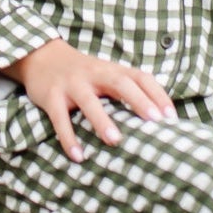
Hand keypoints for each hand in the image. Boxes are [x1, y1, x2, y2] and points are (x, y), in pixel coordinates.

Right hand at [4, 38, 174, 162]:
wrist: (41, 56)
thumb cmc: (83, 73)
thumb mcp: (106, 74)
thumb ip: (127, 90)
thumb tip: (158, 119)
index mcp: (112, 69)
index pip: (140, 78)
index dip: (157, 95)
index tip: (171, 116)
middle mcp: (95, 73)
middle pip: (120, 83)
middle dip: (138, 101)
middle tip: (154, 121)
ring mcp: (72, 84)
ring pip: (88, 101)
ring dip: (102, 120)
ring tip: (115, 140)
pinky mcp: (52, 96)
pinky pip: (60, 118)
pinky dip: (68, 138)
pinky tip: (78, 156)